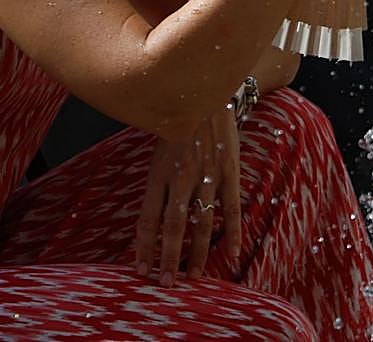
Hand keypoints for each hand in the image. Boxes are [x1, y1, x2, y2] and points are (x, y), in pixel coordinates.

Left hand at [134, 107, 241, 285]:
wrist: (207, 90)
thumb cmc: (176, 118)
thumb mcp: (156, 145)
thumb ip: (156, 177)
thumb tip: (150, 210)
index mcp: (159, 172)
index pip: (148, 219)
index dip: (144, 247)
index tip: (140, 269)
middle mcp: (182, 178)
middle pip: (173, 227)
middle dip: (168, 258)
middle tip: (165, 284)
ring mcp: (208, 175)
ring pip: (202, 222)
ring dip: (198, 252)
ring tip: (194, 275)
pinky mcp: (230, 171)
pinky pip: (231, 207)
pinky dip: (232, 231)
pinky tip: (232, 252)